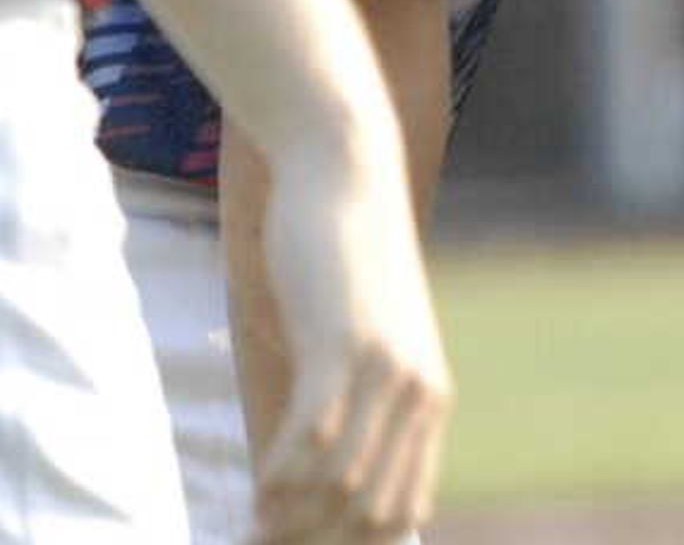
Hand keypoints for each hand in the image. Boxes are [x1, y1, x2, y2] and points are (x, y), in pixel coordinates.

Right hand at [246, 135, 449, 544]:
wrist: (346, 176)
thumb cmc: (345, 263)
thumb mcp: (364, 342)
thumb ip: (359, 403)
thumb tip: (322, 472)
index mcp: (431, 402)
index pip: (403, 512)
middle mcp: (419, 394)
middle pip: (370, 511)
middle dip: (316, 541)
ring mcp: (385, 372)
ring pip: (341, 483)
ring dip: (292, 518)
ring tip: (253, 530)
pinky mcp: (343, 346)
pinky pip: (313, 437)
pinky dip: (281, 473)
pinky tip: (257, 488)